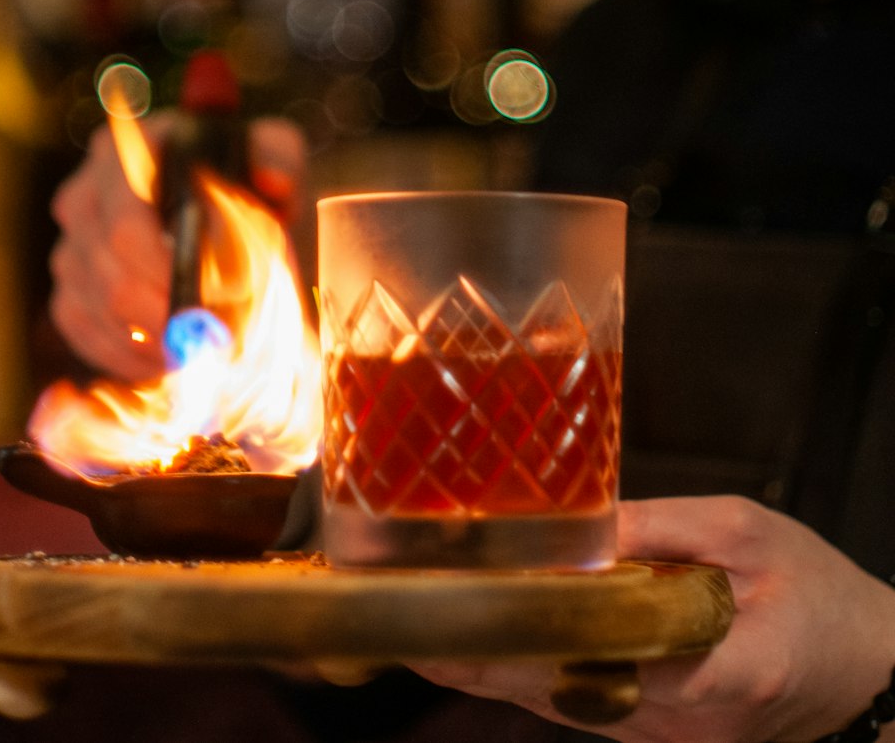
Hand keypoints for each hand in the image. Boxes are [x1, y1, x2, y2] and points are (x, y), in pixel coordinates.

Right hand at [48, 114, 307, 379]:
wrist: (228, 218)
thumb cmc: (247, 182)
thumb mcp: (272, 157)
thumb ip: (278, 158)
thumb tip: (271, 182)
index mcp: (125, 151)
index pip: (126, 228)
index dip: (173, 273)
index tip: (226, 296)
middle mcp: (83, 196)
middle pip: (114, 281)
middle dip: (175, 316)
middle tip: (226, 334)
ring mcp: (69, 249)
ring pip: (104, 315)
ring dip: (162, 339)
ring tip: (213, 341)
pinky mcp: (69, 296)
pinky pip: (90, 339)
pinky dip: (137, 357)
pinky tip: (178, 353)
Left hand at [409, 496, 894, 742]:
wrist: (872, 673)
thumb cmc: (818, 594)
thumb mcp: (749, 532)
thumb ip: (667, 530)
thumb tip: (584, 525)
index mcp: (715, 667)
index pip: (596, 663)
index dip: (518, 648)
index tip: (452, 623)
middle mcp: (681, 720)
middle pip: (563, 694)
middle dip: (478, 664)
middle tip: (401, 632)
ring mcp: (669, 737)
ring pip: (567, 707)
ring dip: (494, 673)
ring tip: (418, 638)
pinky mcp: (664, 734)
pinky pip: (587, 707)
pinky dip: (533, 679)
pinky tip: (483, 655)